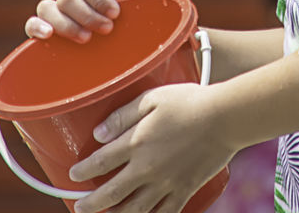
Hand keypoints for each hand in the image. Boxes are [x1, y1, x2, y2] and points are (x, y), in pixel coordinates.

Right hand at [25, 0, 151, 41]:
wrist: (140, 52)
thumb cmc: (141, 18)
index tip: (116, 13)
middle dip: (88, 15)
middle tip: (107, 29)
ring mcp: (61, 17)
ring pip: (47, 9)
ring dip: (66, 24)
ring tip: (86, 38)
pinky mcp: (52, 37)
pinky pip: (32, 25)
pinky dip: (36, 27)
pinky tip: (48, 35)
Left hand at [68, 82, 236, 212]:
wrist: (225, 118)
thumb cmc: (189, 101)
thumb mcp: (152, 98)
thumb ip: (123, 116)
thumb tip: (98, 134)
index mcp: (137, 142)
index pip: (100, 162)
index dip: (83, 170)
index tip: (74, 173)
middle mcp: (146, 168)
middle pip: (111, 193)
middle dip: (91, 203)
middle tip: (79, 207)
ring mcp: (165, 184)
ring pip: (133, 211)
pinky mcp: (183, 191)